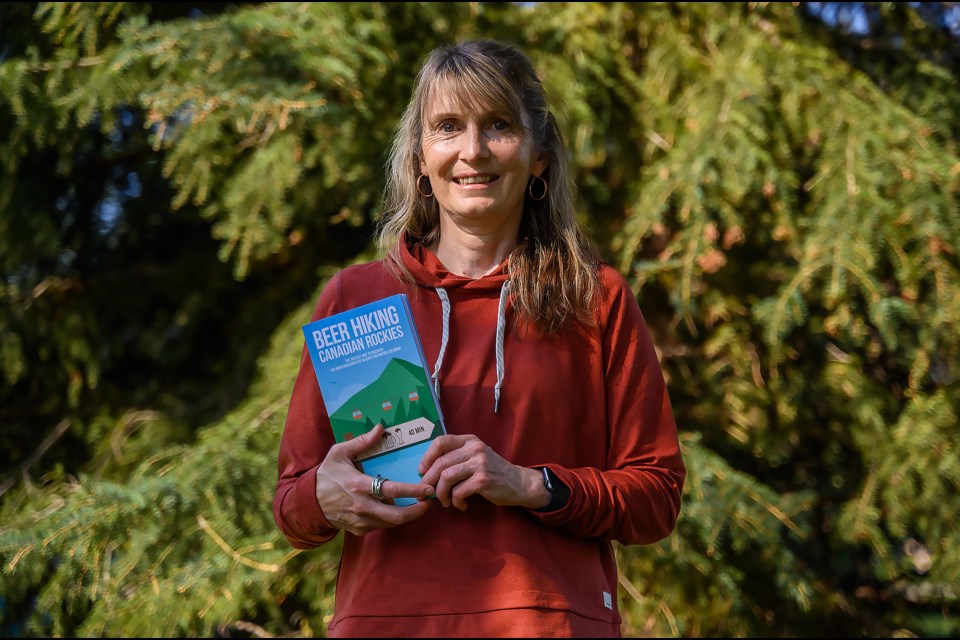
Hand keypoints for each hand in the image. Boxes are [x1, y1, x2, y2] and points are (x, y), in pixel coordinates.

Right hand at [315, 424, 433, 534]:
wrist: (308, 502)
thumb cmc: (326, 474)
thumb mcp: (339, 453)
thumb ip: (362, 442)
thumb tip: (380, 428)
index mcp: (358, 485)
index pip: (391, 491)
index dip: (412, 490)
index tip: (427, 489)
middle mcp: (361, 507)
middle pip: (397, 516)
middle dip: (417, 511)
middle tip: (429, 501)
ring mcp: (360, 521)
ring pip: (391, 523)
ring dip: (407, 515)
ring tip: (418, 503)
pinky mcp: (359, 530)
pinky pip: (381, 526)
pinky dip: (391, 518)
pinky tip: (396, 508)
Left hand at [417, 434, 548, 510]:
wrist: (518, 483)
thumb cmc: (493, 471)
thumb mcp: (476, 456)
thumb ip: (456, 458)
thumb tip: (427, 472)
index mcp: (469, 440)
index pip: (441, 442)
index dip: (427, 457)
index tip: (422, 472)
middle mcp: (474, 448)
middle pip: (440, 463)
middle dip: (429, 481)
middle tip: (427, 493)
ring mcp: (479, 463)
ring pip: (446, 478)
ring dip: (441, 494)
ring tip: (446, 502)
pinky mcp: (483, 480)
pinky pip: (458, 492)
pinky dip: (456, 502)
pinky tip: (461, 505)